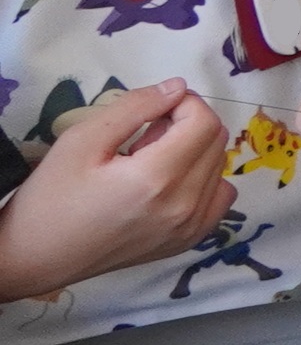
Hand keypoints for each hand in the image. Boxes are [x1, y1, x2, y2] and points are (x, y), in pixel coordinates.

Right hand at [0, 84, 234, 300]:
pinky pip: (218, 198)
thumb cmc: (51, 197)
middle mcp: (184, 206)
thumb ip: (135, 107)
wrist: (36, 257)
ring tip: (150, 161)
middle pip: (216, 142)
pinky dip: (203, 181)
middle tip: (144, 135)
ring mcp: (190, 228)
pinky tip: (168, 184)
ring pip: (219, 168)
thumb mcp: (81, 140)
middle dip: (187, 125)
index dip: (184, 103)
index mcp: (157, 179)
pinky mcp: (188, 241)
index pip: (204, 122)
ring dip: (194, 152)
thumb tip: (178, 87)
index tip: (153, 109)